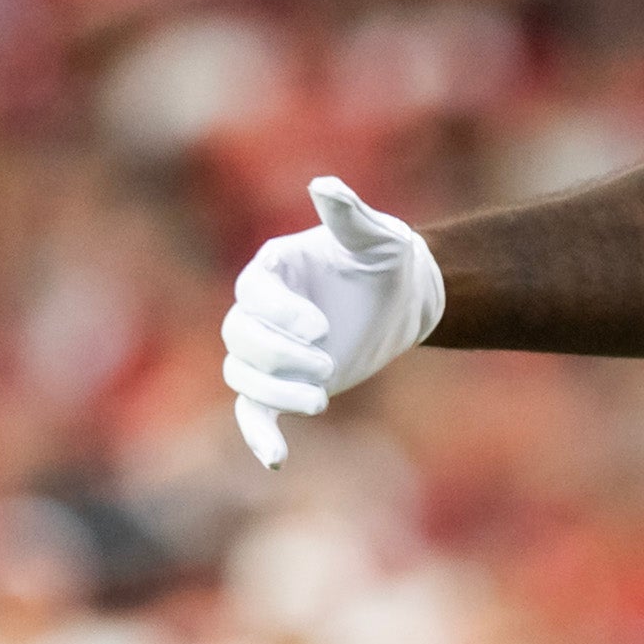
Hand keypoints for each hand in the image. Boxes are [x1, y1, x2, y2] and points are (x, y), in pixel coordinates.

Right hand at [221, 175, 446, 467]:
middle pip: (240, 337)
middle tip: (328, 364)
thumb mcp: (378, 236)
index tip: (321, 327)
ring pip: (242, 373)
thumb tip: (325, 185)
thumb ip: (350, 214)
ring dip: (274, 391)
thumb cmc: (388, 259)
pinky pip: (254, 410)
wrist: (402, 297)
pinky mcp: (284, 383)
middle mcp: (261, 308)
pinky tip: (277, 458)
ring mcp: (270, 349)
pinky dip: (259, 434)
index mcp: (273, 268)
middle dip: (278, 356)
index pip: (253, 292)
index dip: (280, 313)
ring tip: (321, 401)